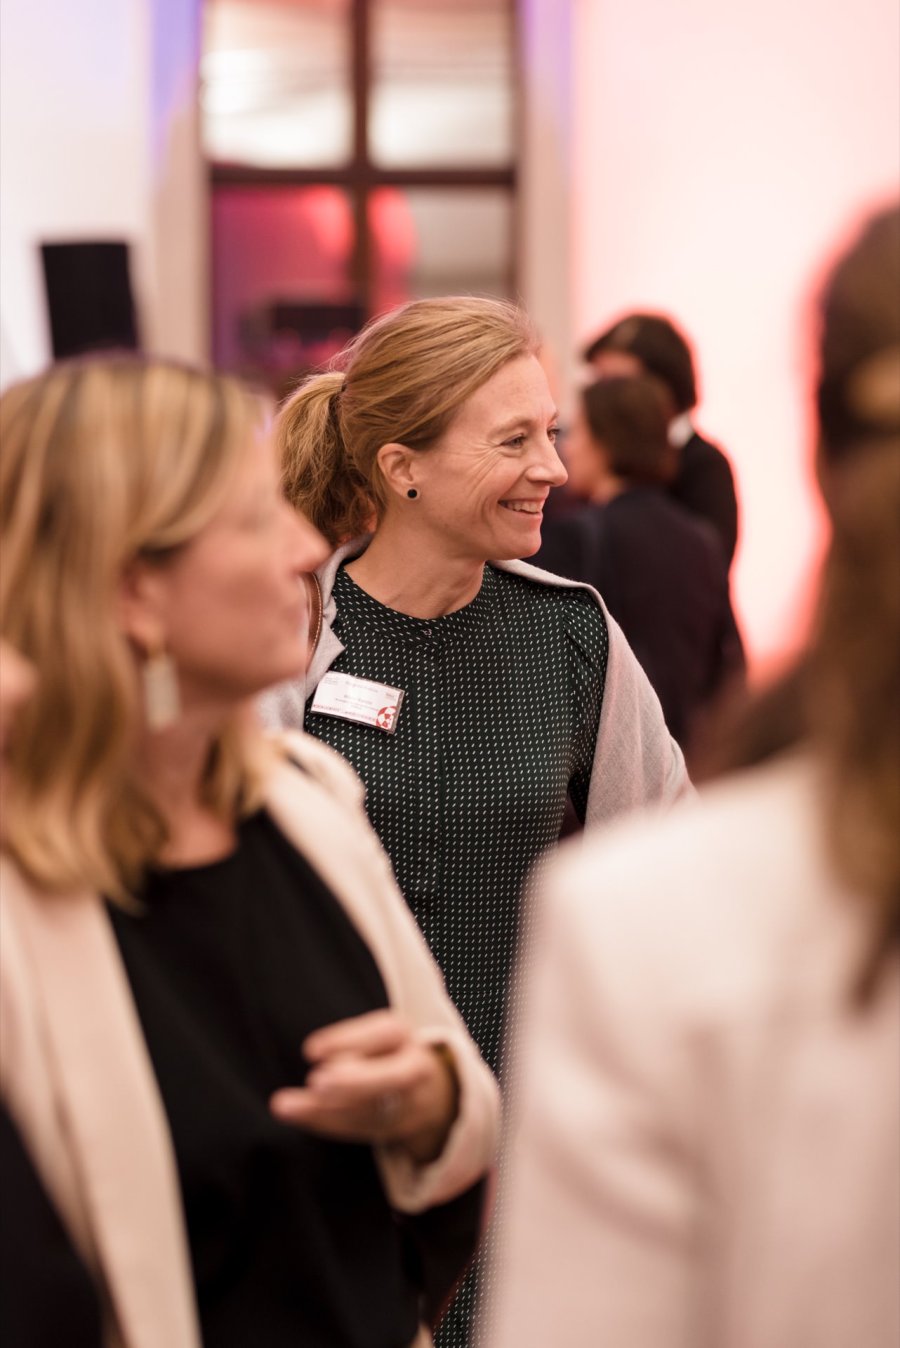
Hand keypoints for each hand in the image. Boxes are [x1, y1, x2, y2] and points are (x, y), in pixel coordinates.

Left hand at [270, 1009, 459, 1163]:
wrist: (431, 1091)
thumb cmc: (386, 1050)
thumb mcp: (374, 1033)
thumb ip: (351, 1042)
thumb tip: (318, 1057)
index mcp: (403, 1035)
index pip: (384, 1032)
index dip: (349, 1040)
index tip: (310, 1050)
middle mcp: (415, 1069)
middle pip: (393, 1078)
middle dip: (355, 1082)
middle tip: (316, 1083)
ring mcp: (410, 1104)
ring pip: (371, 1109)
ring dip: (327, 1110)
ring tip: (286, 1105)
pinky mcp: (395, 1129)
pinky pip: (359, 1128)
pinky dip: (325, 1122)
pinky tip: (296, 1114)